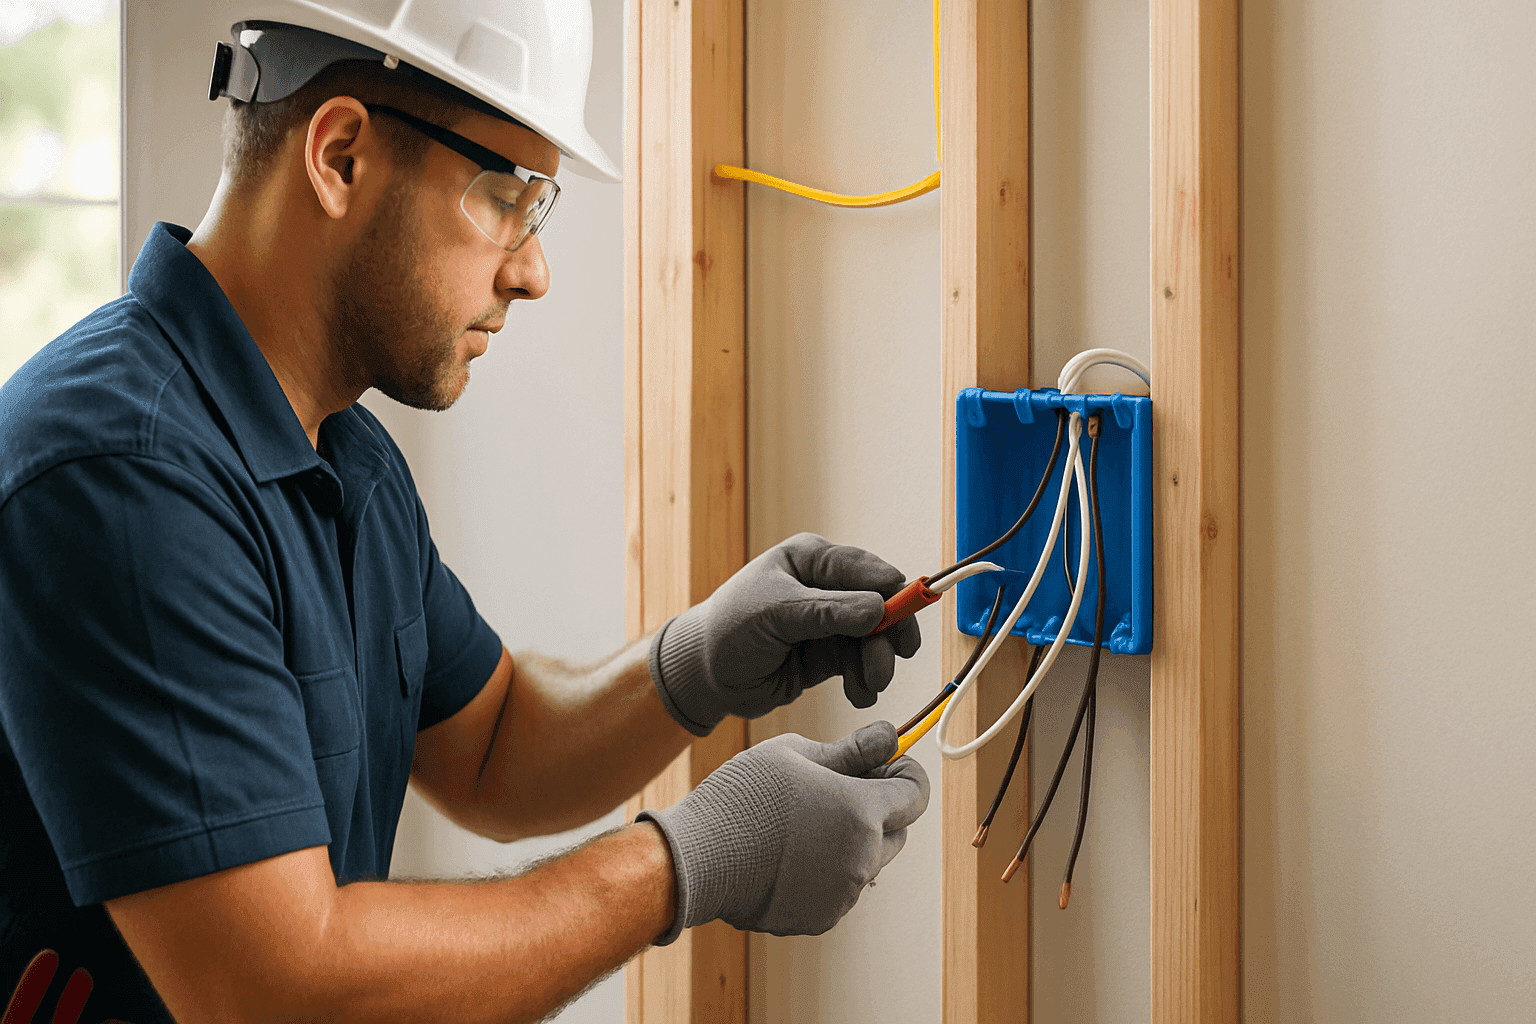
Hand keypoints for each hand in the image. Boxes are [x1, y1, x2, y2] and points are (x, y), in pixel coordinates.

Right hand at [638, 721, 928, 940]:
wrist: (697, 859)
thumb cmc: (743, 797)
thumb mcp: (796, 755)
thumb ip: (851, 749)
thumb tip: (888, 736)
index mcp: (862, 812)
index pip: (916, 793)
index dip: (904, 772)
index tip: (883, 764)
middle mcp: (863, 859)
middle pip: (897, 831)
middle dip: (879, 808)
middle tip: (836, 788)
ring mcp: (844, 894)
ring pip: (867, 861)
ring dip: (850, 840)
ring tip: (801, 822)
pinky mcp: (822, 918)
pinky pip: (839, 887)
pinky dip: (826, 870)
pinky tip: (786, 853)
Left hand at [648, 532, 921, 734]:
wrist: (704, 675)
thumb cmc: (730, 629)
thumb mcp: (775, 614)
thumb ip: (827, 612)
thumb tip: (879, 608)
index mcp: (812, 560)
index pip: (867, 570)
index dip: (894, 592)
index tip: (906, 618)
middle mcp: (826, 587)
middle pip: (881, 606)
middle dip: (889, 635)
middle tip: (892, 663)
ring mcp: (830, 622)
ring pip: (874, 640)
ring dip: (878, 664)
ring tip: (869, 686)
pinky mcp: (828, 654)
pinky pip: (860, 665)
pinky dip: (865, 681)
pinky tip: (859, 695)